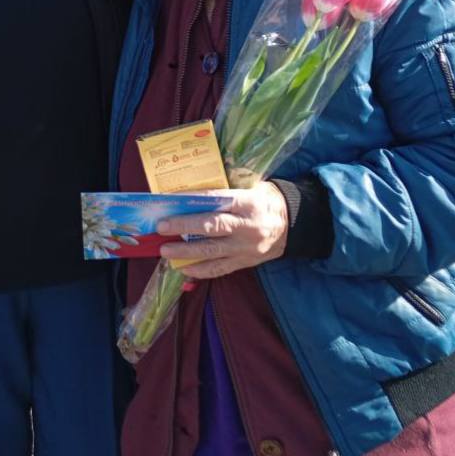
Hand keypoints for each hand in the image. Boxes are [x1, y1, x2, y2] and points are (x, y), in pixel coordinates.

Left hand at [158, 182, 288, 278]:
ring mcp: (246, 248)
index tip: (171, 202)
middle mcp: (247, 226)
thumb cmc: (266, 200)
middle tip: (161, 227)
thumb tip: (194, 185)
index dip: (192, 201)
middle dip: (183, 227)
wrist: (293, 224)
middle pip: (211, 227)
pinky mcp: (245, 262)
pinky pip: (220, 269)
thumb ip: (228, 187)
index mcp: (248, 202)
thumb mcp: (253, 185)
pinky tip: (183, 269)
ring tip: (165, 251)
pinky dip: (200, 270)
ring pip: (212, 252)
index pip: (215, 200)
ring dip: (186, 252)